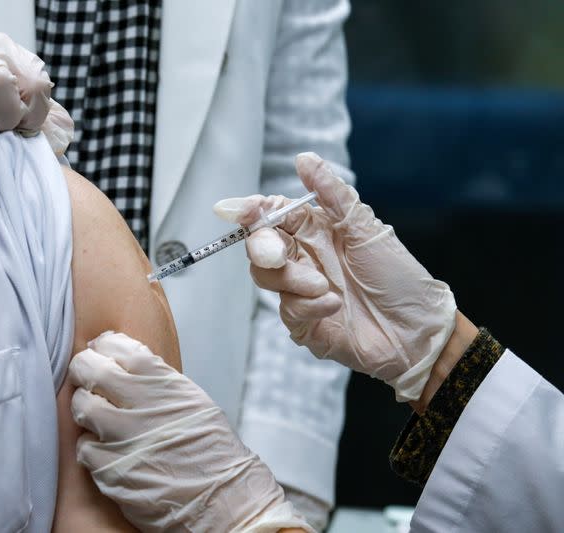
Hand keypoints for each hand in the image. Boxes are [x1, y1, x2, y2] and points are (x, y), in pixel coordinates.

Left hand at [69, 332, 313, 532]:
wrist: (223, 499)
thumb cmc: (211, 449)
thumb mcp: (192, 400)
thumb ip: (158, 380)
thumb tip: (124, 363)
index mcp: (164, 385)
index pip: (120, 348)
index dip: (104, 345)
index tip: (100, 350)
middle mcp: (142, 407)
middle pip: (93, 371)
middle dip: (83, 368)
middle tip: (83, 374)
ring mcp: (125, 439)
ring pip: (82, 407)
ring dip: (83, 406)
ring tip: (92, 412)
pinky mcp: (112, 470)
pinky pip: (84, 447)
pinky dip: (90, 445)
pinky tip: (103, 447)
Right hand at [213, 153, 456, 401]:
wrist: (418, 330)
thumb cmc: (398, 276)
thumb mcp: (366, 228)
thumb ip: (332, 194)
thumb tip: (304, 158)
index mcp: (316, 230)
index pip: (271, 214)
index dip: (250, 211)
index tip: (235, 210)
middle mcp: (304, 258)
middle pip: (260, 246)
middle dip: (264, 247)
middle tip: (279, 254)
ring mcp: (301, 291)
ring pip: (266, 277)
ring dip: (293, 279)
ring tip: (327, 287)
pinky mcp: (303, 322)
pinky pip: (287, 310)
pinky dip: (308, 306)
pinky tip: (334, 306)